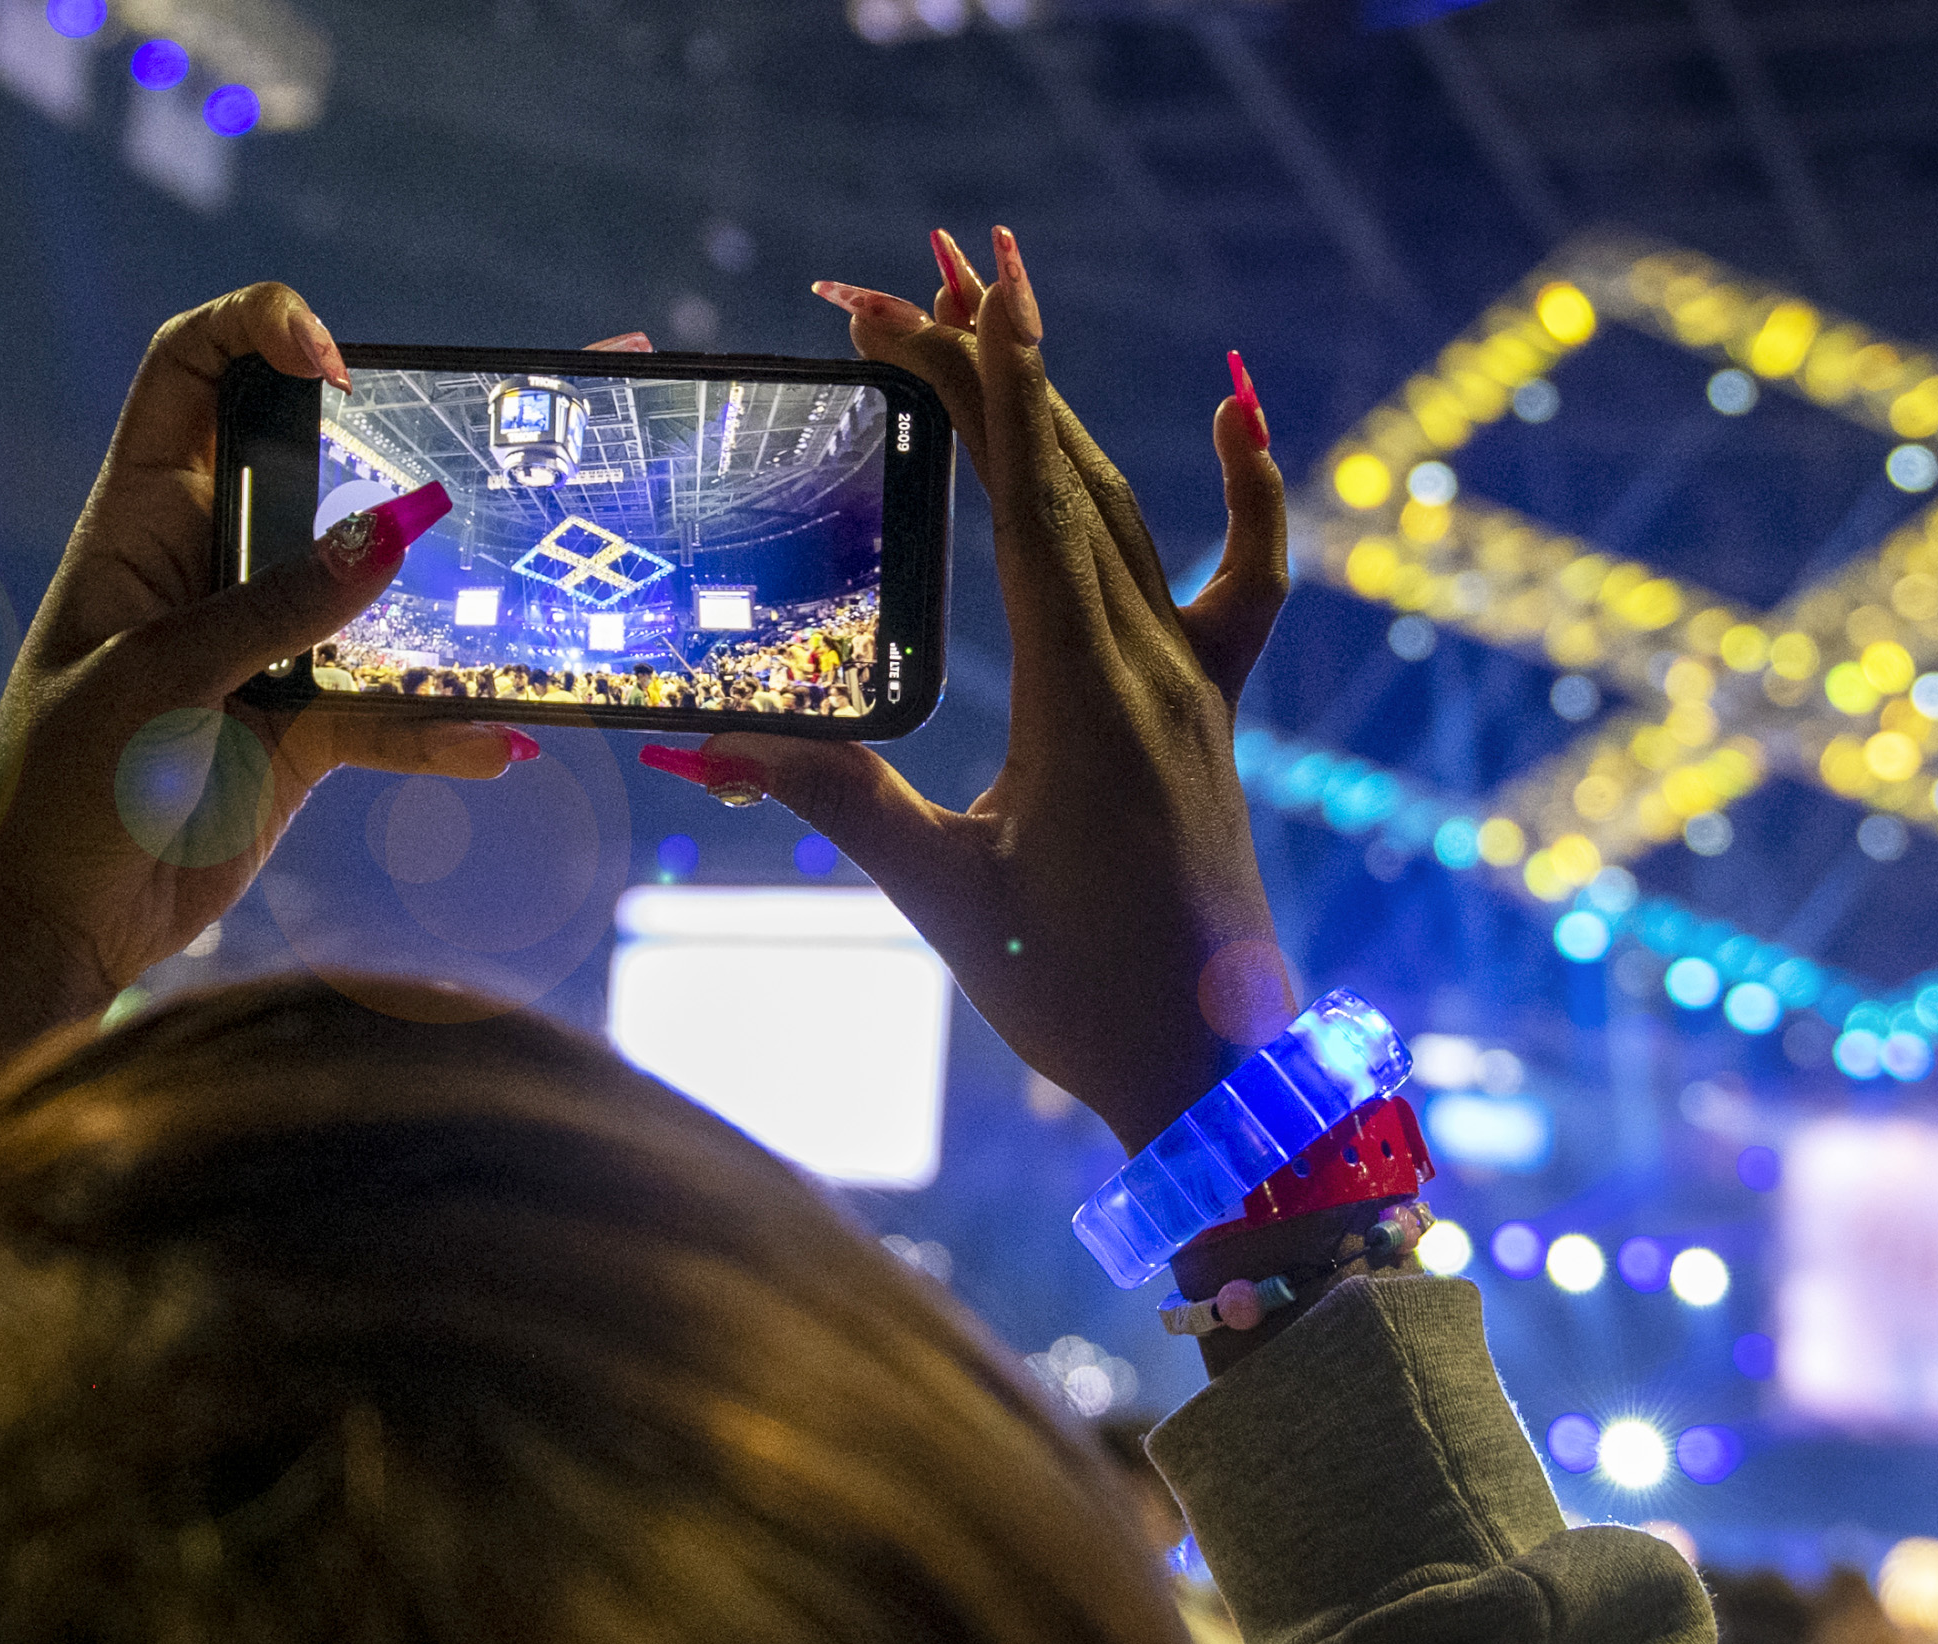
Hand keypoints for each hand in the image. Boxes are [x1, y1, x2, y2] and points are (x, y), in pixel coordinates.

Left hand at [0, 285, 555, 1098]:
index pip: (190, 371)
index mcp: (140, 520)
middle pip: (322, 471)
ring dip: (454, 603)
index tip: (337, 363)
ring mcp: (265, 650)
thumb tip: (396, 534)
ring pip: (378, 598)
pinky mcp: (303, 733)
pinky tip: (495, 746)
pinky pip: (392, 713)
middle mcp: (210, 566)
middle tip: (519, 427)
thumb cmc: (59, 792)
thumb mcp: (157, 683)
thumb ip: (274, 609)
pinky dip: (442, 730)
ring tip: (536, 592)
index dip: (260, 332)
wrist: (50, 931)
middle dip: (413, 445)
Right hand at [643, 230, 1292, 1153]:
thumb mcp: (944, 894)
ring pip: (1130, 508)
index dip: (979, 391)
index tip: (934, 295)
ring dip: (1058, 407)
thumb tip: (692, 751)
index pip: (1029, 504)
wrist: (1213, 1069)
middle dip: (984, 371)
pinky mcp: (1215, 705)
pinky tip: (1234, 406)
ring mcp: (1196, 680)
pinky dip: (1244, 486)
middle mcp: (1153, 666)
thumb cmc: (1078, 995)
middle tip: (898, 281)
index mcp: (1085, 699)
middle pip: (1066, 480)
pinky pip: (1245, 574)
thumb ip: (831, 802)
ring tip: (994, 307)